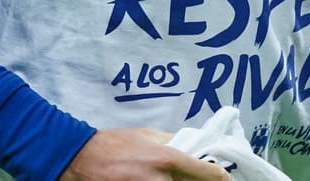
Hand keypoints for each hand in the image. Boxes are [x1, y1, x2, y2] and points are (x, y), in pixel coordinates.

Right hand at [60, 127, 231, 180]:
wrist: (82, 158)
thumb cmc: (117, 143)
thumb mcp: (148, 134)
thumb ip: (174, 142)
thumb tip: (198, 148)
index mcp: (168, 158)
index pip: (209, 174)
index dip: (222, 179)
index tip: (227, 180)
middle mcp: (161, 180)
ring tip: (173, 179)